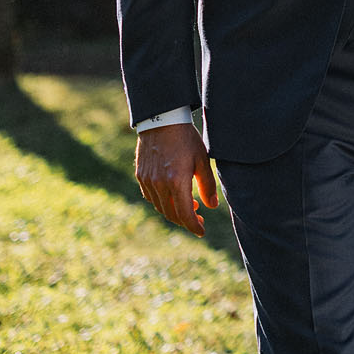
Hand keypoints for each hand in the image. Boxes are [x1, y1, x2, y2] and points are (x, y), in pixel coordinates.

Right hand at [135, 122, 217, 237]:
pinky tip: (173, 196)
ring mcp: (148, 181)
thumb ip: (207, 185)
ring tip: (190, 206)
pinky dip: (163, 203)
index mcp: (177, 182)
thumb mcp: (202, 160)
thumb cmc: (186, 139)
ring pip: (160, 207)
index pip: (185, 214)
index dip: (194, 226)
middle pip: (171, 214)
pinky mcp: (141, 176)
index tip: (202, 232)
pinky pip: (151, 197)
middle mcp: (159, 185)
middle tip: (198, 219)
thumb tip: (212, 206)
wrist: (161, 121)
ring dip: (174, 212)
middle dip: (185, 221)